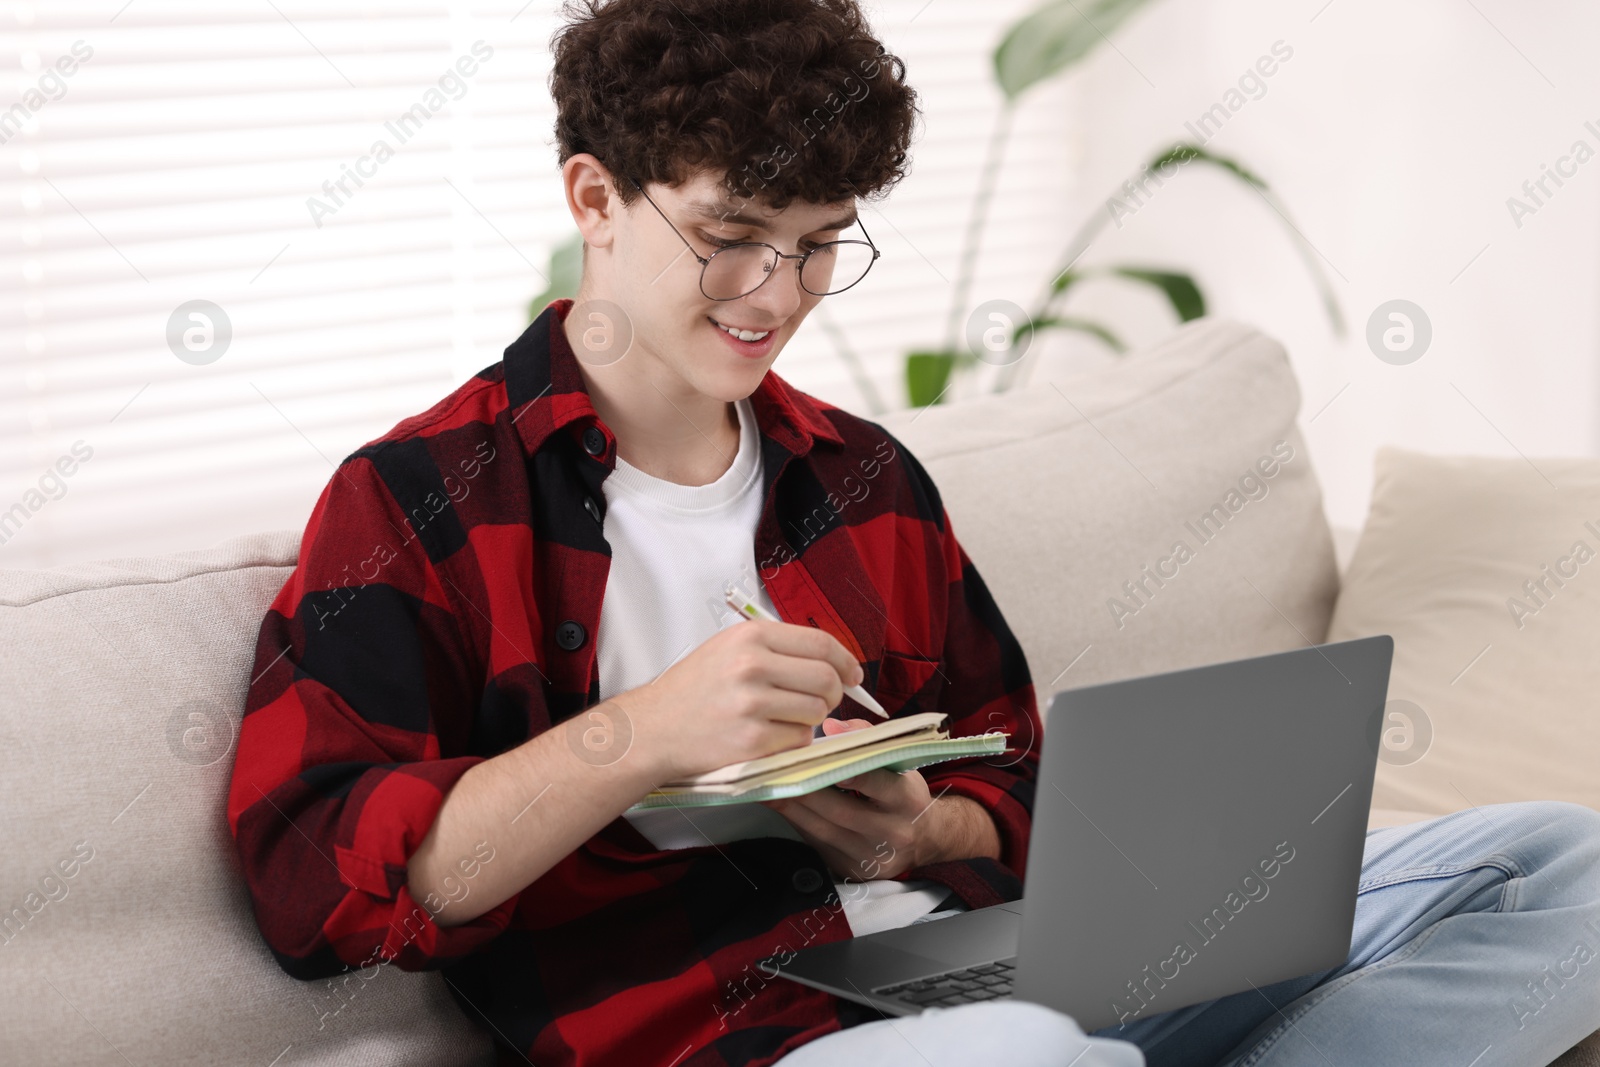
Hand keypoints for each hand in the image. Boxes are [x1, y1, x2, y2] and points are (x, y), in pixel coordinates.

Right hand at [620, 620, 864, 784]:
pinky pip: (799, 740)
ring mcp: (752, 704)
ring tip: (781, 718)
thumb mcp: (729, 648)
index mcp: (751, 636)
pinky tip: (767, 736)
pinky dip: (791, 741)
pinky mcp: (752, 740)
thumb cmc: (693, 689)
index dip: (846, 661)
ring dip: (809, 720)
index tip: (853, 674)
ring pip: (816, 712)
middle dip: (832, 694)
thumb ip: (777, 648)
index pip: (821, 642)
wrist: (654, 728)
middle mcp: (753, 665)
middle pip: (827, 680)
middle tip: (820, 701)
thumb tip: (832, 660)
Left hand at [760, 718, 1001, 881]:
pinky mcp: (852, 870)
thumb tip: (831, 729)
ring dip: (791, 807)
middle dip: (803, 788)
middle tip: (774, 769)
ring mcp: (870, 857)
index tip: (817, 758)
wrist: (925, 839)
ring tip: (767, 785)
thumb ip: (867, 739)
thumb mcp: (900, 762)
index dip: (846, 771)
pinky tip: (782, 805)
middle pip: (840, 810)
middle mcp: (892, 833)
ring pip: (821, 830)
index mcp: (908, 801)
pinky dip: (796, 822)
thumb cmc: (905, 794)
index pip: (876, 784)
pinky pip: (817, 844)